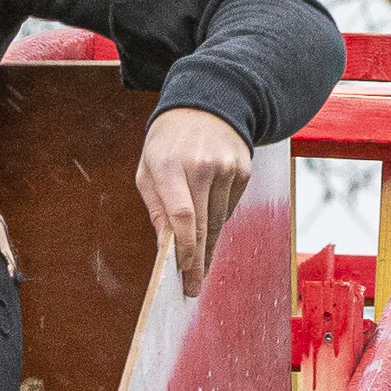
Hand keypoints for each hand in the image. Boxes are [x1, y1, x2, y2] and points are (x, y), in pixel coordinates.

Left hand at [136, 105, 253, 289]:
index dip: (185, 249)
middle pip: (204, 225)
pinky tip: (210, 215)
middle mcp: (201, 166)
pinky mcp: (242, 171)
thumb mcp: (148, 168)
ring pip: (219, 220)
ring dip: (209, 245)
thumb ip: (156, 206)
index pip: (182, 216)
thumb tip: (166, 246)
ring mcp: (226, 168)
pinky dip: (219, 218)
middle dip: (198, 260)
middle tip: (193, 286)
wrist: (205, 104)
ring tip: (199, 264)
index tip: (184, 272)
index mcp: (170, 164)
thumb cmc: (168, 142)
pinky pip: (229, 207)